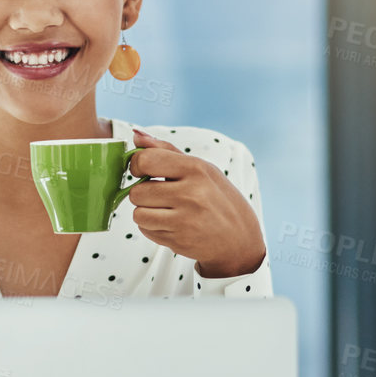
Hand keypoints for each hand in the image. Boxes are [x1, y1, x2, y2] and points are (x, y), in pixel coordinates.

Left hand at [126, 129, 265, 278]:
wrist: (239, 239)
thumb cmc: (219, 199)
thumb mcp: (202, 168)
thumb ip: (166, 150)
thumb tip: (136, 135)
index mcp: (196, 169)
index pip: (145, 161)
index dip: (137, 165)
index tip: (144, 170)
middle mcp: (190, 194)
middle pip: (137, 191)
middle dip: (143, 193)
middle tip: (160, 195)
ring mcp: (184, 220)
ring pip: (138, 213)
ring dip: (146, 212)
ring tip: (165, 210)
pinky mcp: (178, 241)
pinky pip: (145, 230)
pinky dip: (152, 227)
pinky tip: (171, 224)